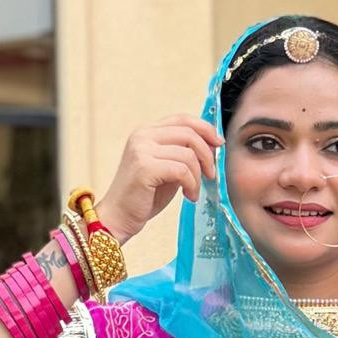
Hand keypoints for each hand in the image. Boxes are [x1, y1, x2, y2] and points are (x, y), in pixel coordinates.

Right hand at [95, 117, 221, 243]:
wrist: (118, 217)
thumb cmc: (143, 196)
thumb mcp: (167, 168)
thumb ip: (183, 153)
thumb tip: (212, 145)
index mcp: (146, 132)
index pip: (182, 119)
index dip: (205, 129)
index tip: (218, 144)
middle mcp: (142, 136)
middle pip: (189, 133)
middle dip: (207, 154)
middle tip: (211, 174)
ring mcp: (141, 150)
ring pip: (188, 153)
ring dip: (198, 176)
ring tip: (193, 191)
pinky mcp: (145, 167)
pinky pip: (182, 170)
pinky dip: (191, 184)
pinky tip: (188, 196)